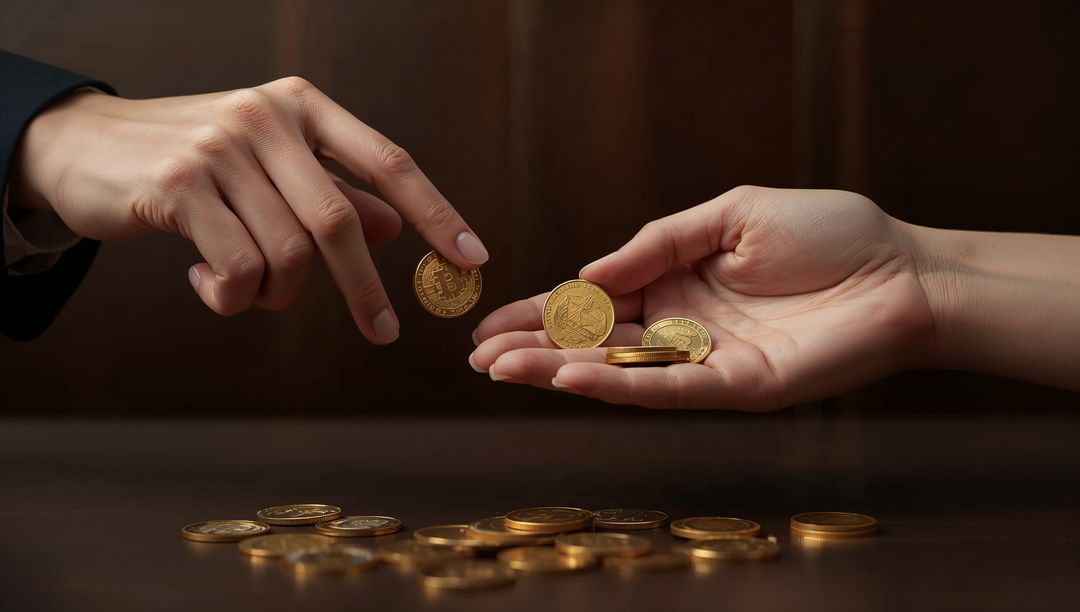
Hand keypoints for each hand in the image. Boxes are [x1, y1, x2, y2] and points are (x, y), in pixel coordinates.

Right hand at [10, 78, 488, 343]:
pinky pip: (237, 270)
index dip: (435, 211)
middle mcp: (267, 119)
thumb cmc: (195, 161)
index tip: (472, 256)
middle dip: (365, 289)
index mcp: (301, 107)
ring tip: (250, 291)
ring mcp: (221, 149)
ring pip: (288, 255)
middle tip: (383, 332)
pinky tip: (208, 284)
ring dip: (277, 295)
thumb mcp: (270, 167)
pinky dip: (233, 298)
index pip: (387, 161)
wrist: (85, 146)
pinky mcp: (178, 186)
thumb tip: (393, 228)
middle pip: (342, 222)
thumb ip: (332, 191)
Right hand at [470, 186, 934, 408]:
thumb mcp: (732, 213)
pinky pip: (668, 388)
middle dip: (536, 348)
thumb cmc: (830, 233)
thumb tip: (591, 269)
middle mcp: (683, 327)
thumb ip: (659, 240)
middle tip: (480, 357)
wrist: (906, 271)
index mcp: (678, 281)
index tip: (490, 320)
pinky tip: (571, 377)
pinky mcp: (737, 387)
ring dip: (560, 371)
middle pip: (595, 342)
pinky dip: (618, 384)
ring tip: (503, 369)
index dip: (544, 312)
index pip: (596, 301)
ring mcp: (707, 361)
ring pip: (620, 370)